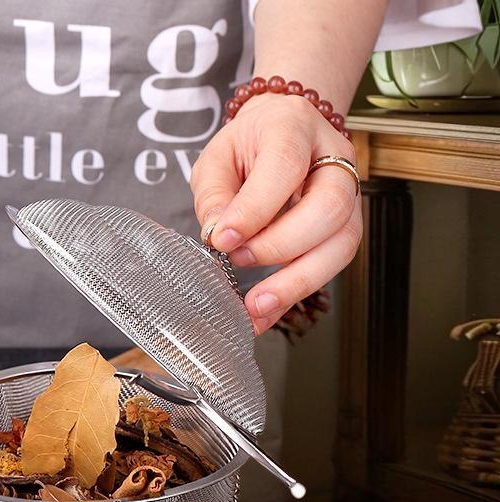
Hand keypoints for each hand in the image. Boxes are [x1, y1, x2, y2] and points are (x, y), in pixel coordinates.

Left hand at [191, 92, 361, 333]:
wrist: (281, 134)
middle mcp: (333, 160)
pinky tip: (266, 313)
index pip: (285, 167)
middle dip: (282, 246)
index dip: (255, 208)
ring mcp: (348, 196)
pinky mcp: (344, 229)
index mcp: (295, 127)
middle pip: (330, 208)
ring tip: (257, 305)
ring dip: (297, 280)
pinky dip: (295, 296)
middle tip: (240, 260)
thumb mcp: (217, 157)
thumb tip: (217, 235)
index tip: (223, 239)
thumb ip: (214, 194)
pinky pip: (330, 267)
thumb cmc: (248, 147)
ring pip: (342, 243)